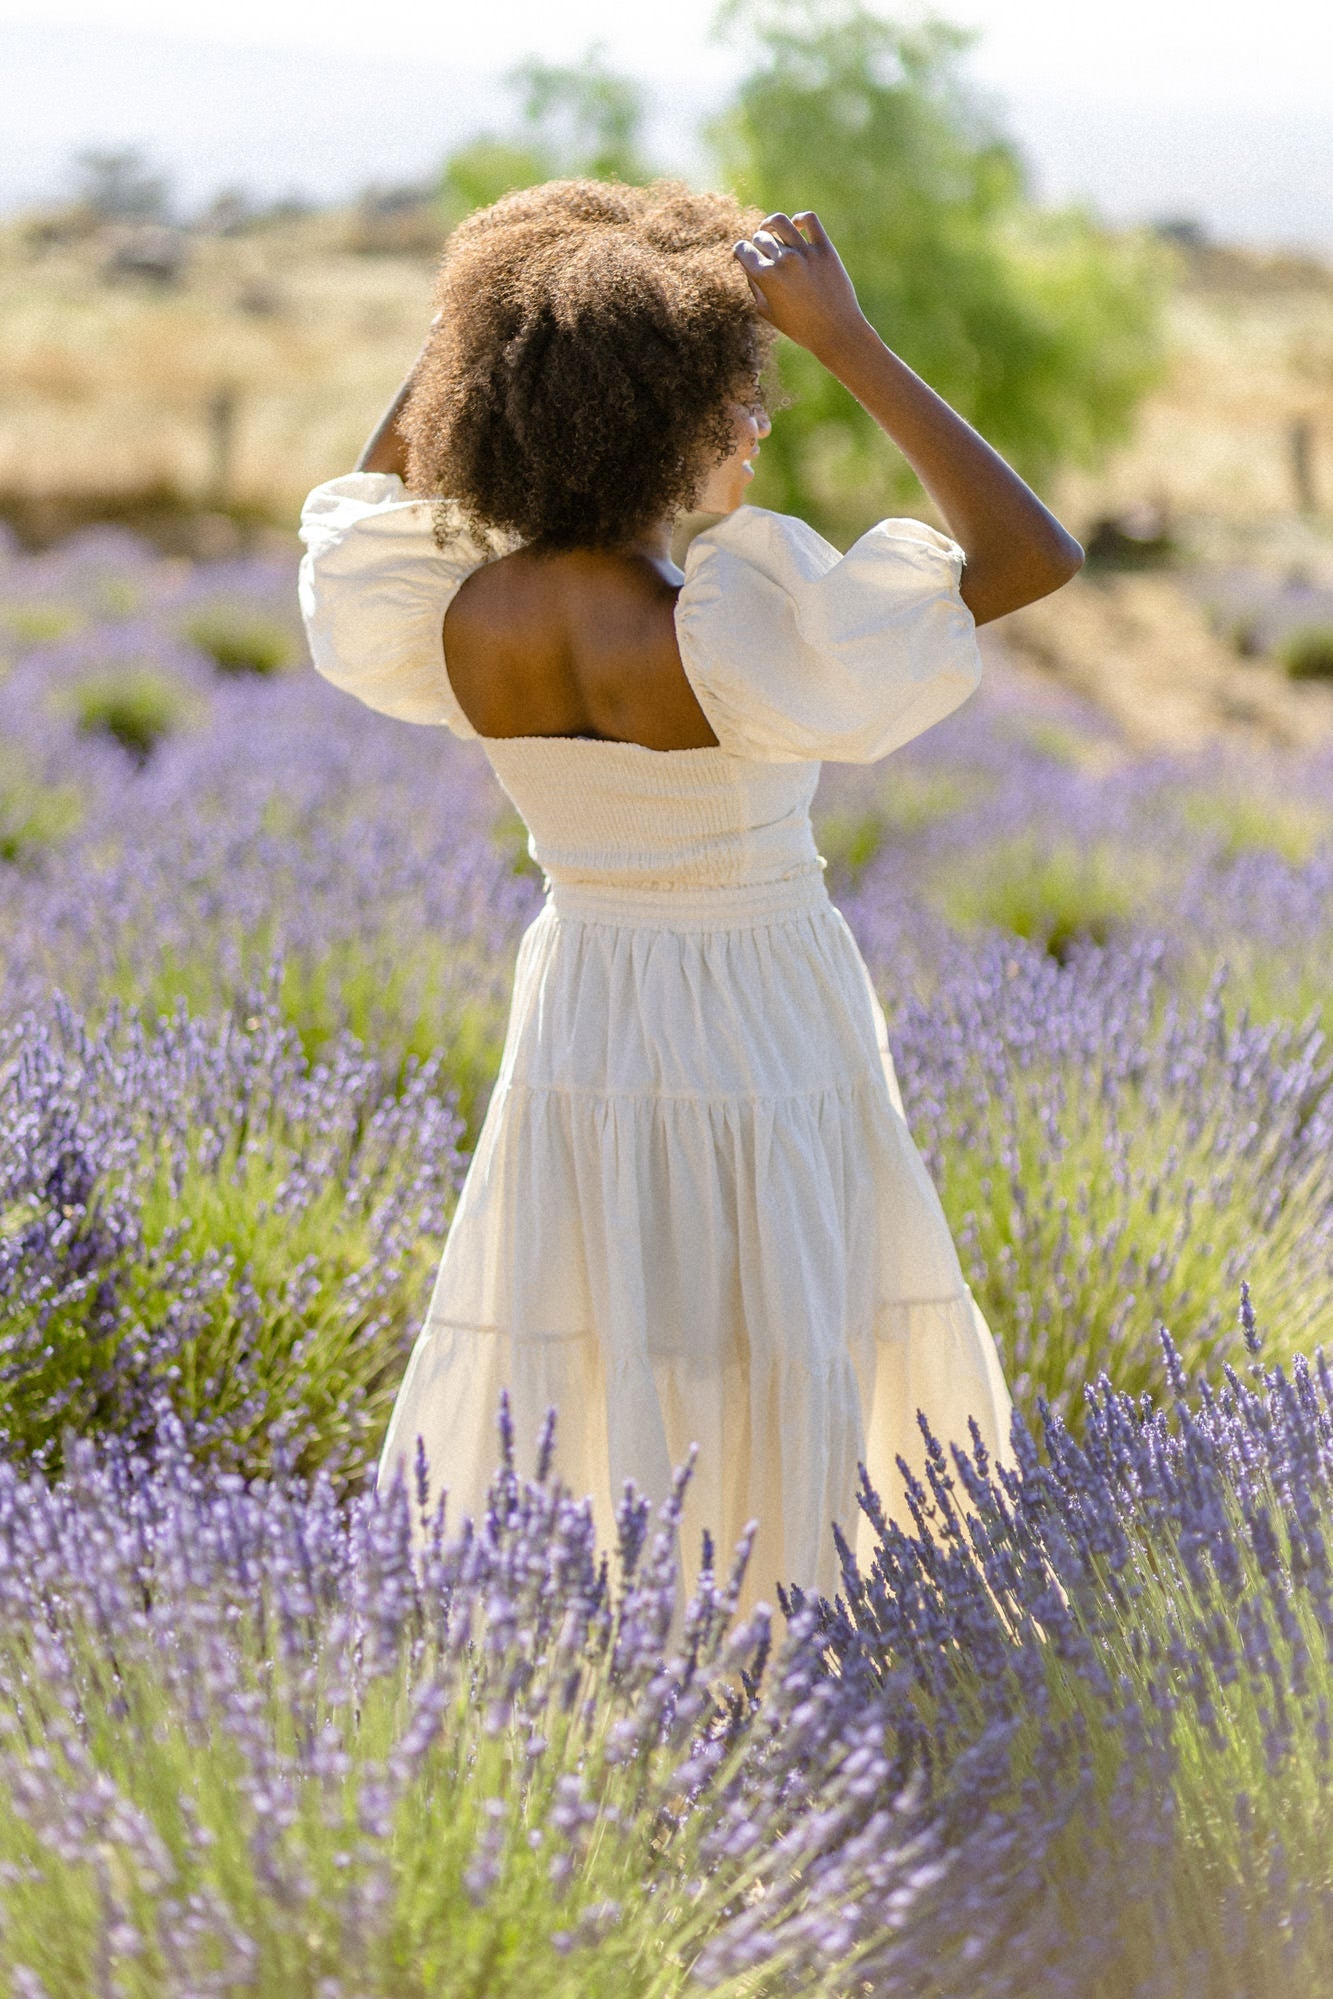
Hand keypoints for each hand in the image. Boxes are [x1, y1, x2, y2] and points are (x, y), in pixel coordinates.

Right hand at [733, 212, 869, 362]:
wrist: (836, 332)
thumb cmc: (799, 327)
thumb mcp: (767, 311)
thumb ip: (754, 285)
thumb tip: (748, 263)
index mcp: (765, 277)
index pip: (743, 249)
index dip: (740, 251)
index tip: (744, 255)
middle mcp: (783, 261)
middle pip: (761, 237)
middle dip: (757, 244)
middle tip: (763, 253)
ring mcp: (805, 252)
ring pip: (780, 222)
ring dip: (770, 224)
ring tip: (770, 229)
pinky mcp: (824, 249)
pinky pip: (809, 219)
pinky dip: (799, 219)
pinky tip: (796, 226)